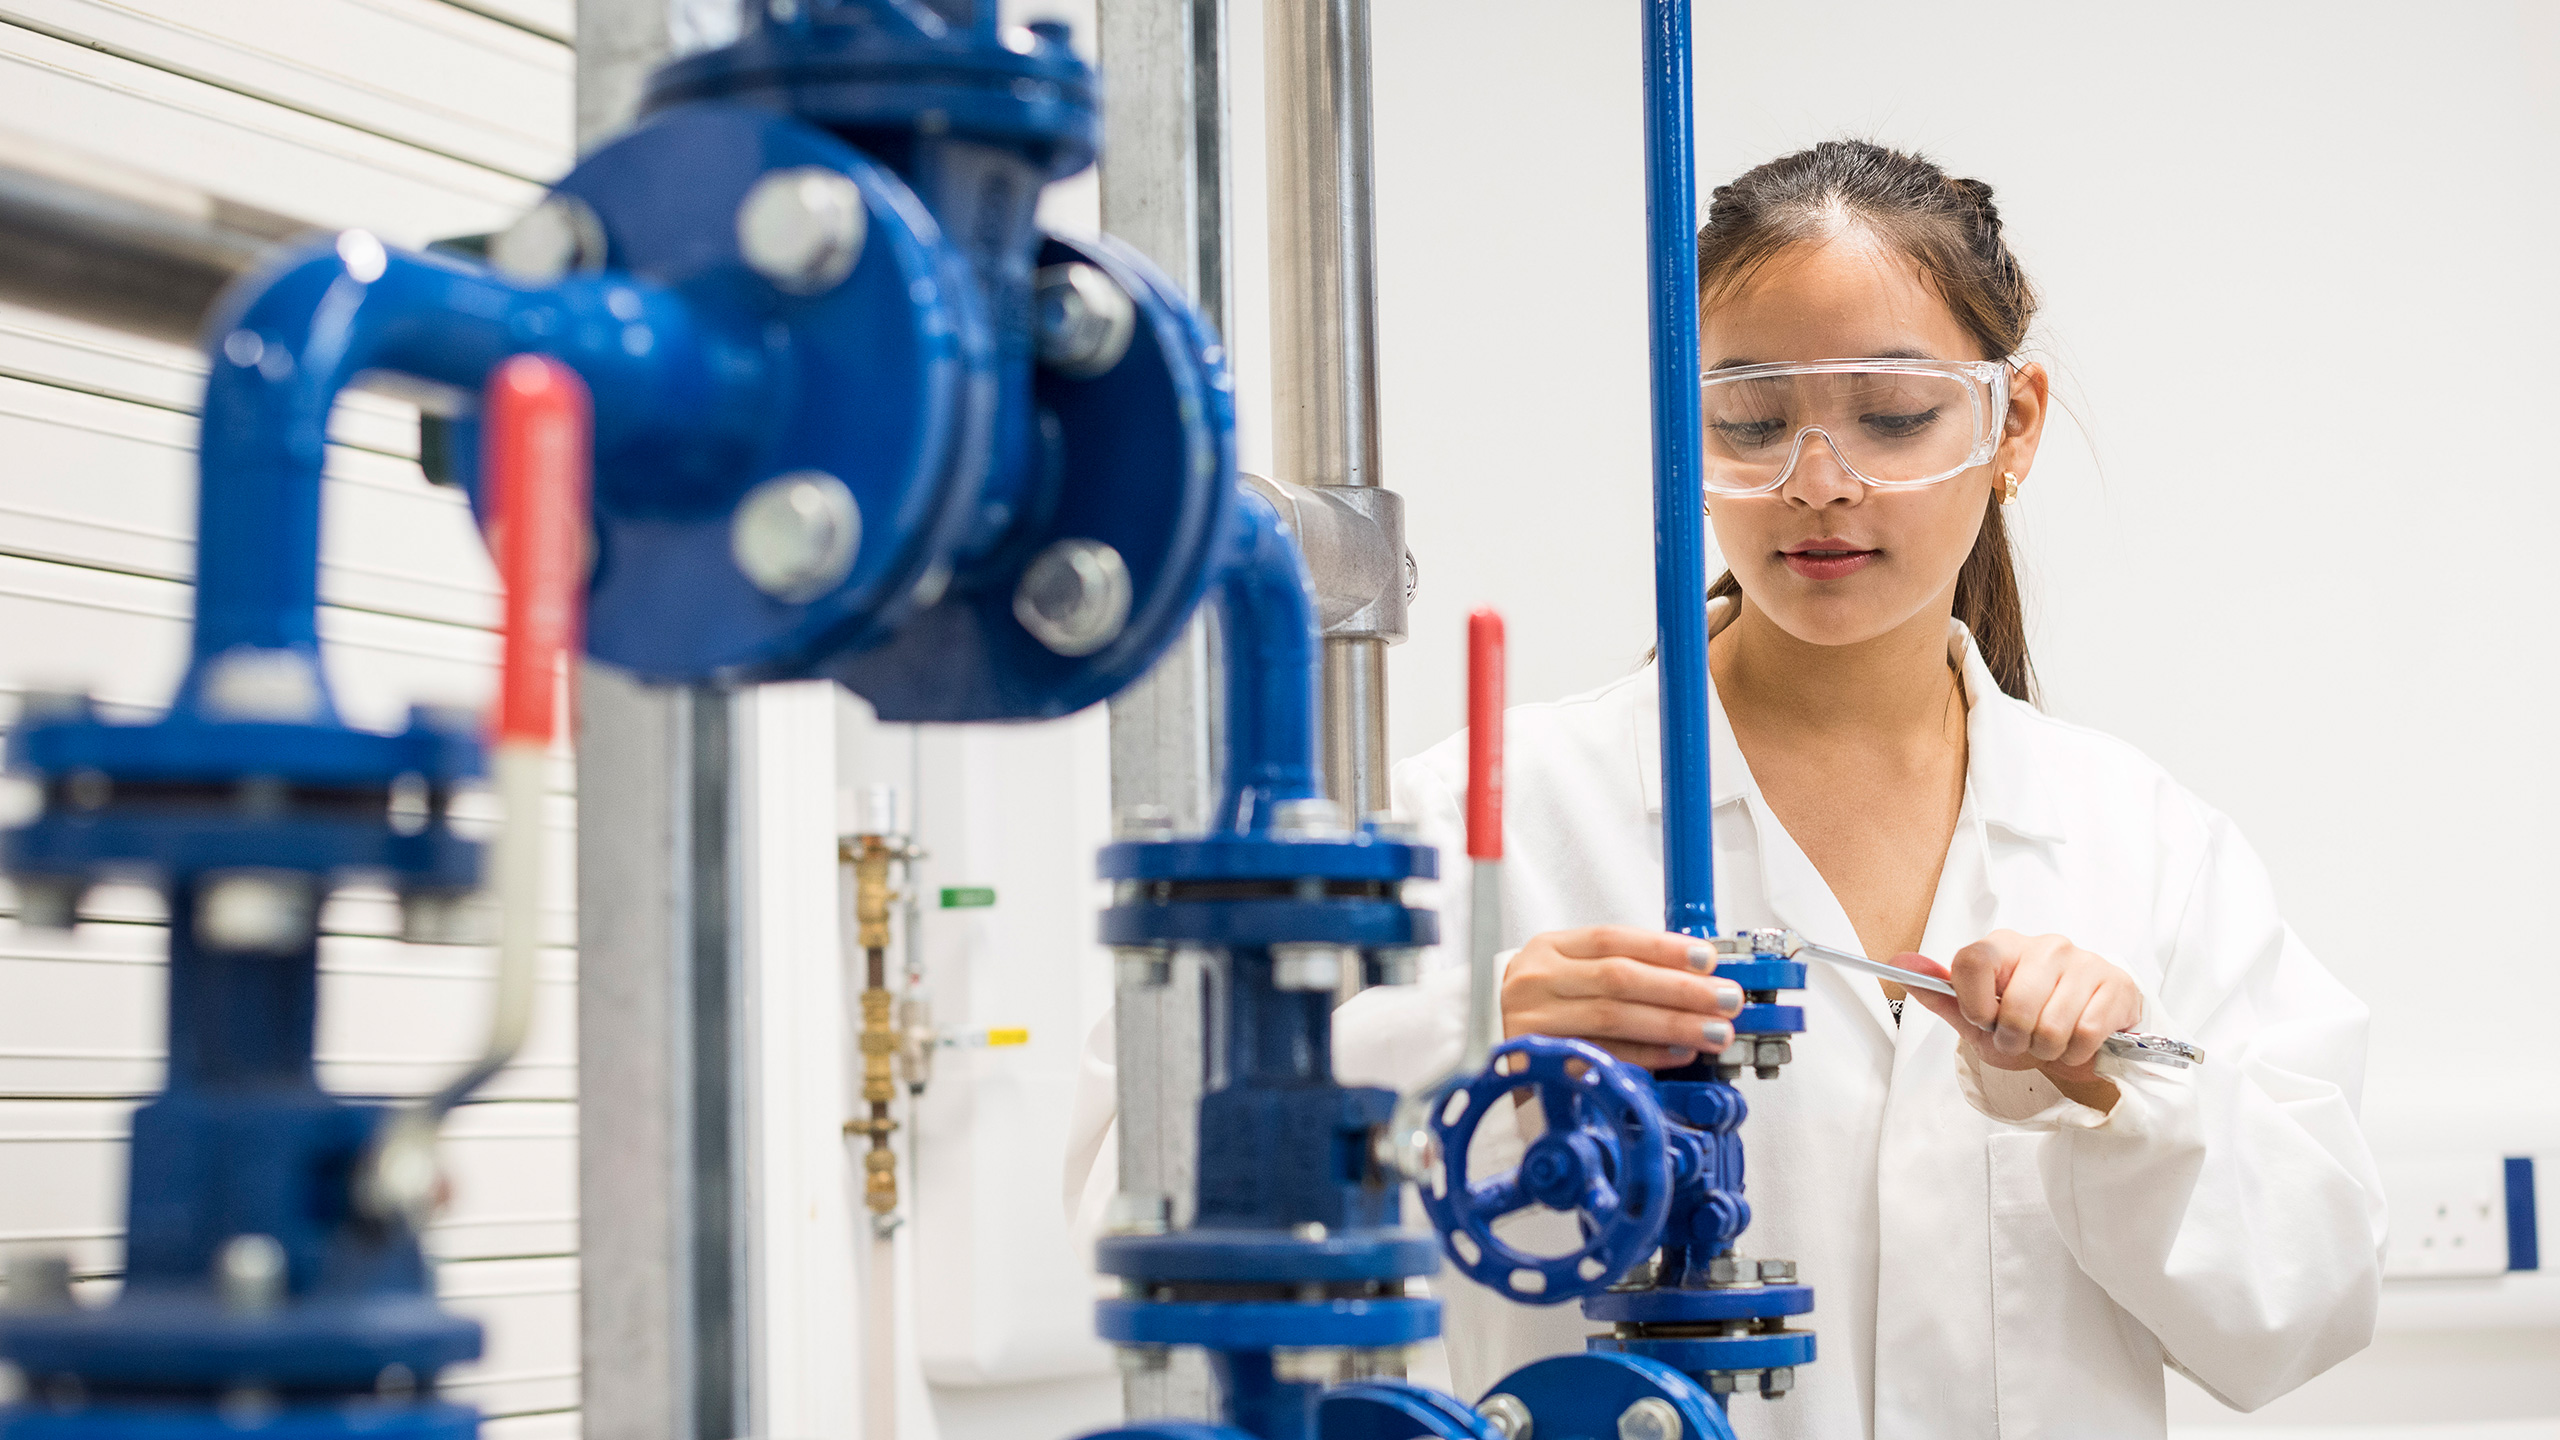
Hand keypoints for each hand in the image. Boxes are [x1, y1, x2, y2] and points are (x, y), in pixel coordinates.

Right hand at [1500, 926, 1743, 1069]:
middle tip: (1726, 999)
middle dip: (1681, 989)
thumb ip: (1618, 968)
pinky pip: (1602, 1056)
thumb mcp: (1568, 973)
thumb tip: (1694, 975)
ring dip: (1672, 1024)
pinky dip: (1646, 1056)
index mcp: (1548, 948)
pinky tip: (1679, 1054)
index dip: (1663, 948)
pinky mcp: (1540, 1060)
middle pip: (1618, 978)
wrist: (1485, 1044)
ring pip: (1613, 1017)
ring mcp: (1533, 1020)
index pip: (1611, 939)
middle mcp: (1536, 980)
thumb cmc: (1542, 1005)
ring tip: (1714, 1030)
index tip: (1708, 959)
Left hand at [1894, 930, 2140, 1109]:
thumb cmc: (2026, 1025)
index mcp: (2003, 946)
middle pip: (2016, 1007)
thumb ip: (1941, 995)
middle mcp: (2045, 946)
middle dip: (2015, 1040)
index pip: (1971, 961)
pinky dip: (2076, 1053)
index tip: (1984, 1020)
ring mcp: (2084, 962)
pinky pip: (2087, 1034)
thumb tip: (1901, 964)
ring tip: (2048, 1041)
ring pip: (2052, 1026)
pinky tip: (2075, 1043)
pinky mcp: (2115, 985)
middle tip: (2021, 1040)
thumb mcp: (1978, 1018)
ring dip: (2046, 1049)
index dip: (1974, 1003)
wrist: (2080, 1040)